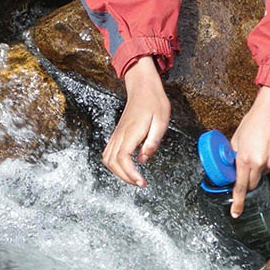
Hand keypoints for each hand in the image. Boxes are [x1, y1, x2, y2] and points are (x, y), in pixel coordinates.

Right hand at [101, 56, 169, 187]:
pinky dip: (115, 164)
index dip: (130, 174)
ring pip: (107, 158)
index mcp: (132, 131)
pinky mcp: (117, 134)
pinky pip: (109, 152)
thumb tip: (143, 159)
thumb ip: (153, 141)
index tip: (141, 182)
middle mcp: (120, 134)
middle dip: (124, 177)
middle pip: (112, 162)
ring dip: (118, 172)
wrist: (143, 87)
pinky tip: (126, 167)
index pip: (123, 158)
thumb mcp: (162, 120)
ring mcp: (117, 134)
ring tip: (133, 177)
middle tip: (140, 183)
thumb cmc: (154, 102)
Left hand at [229, 87, 269, 217]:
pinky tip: (266, 149)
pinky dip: (266, 164)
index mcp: (245, 159)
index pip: (240, 186)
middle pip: (250, 185)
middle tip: (243, 166)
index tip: (235, 212)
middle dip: (245, 180)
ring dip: (257, 169)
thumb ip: (233, 155)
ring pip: (261, 176)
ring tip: (257, 149)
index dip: (237, 202)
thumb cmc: (253, 121)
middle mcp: (260, 164)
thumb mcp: (236, 139)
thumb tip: (231, 166)